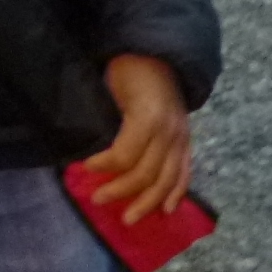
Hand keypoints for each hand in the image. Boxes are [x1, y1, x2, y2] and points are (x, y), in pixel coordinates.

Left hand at [83, 55, 192, 222]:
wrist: (159, 52)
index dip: (104, 165)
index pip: (125, 155)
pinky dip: (177, 193)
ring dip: (148, 203)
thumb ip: (107, 120)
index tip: (84, 168)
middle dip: (120, 191)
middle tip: (97, 200)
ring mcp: (182, 138)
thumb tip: (89, 153)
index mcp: (149, 117)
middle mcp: (170, 131)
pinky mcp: (187, 141)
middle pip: (146, 174)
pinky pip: (185, 173)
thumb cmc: (128, 68)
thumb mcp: (113, 88)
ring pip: (167, 180)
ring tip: (129, 219)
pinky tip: (167, 210)